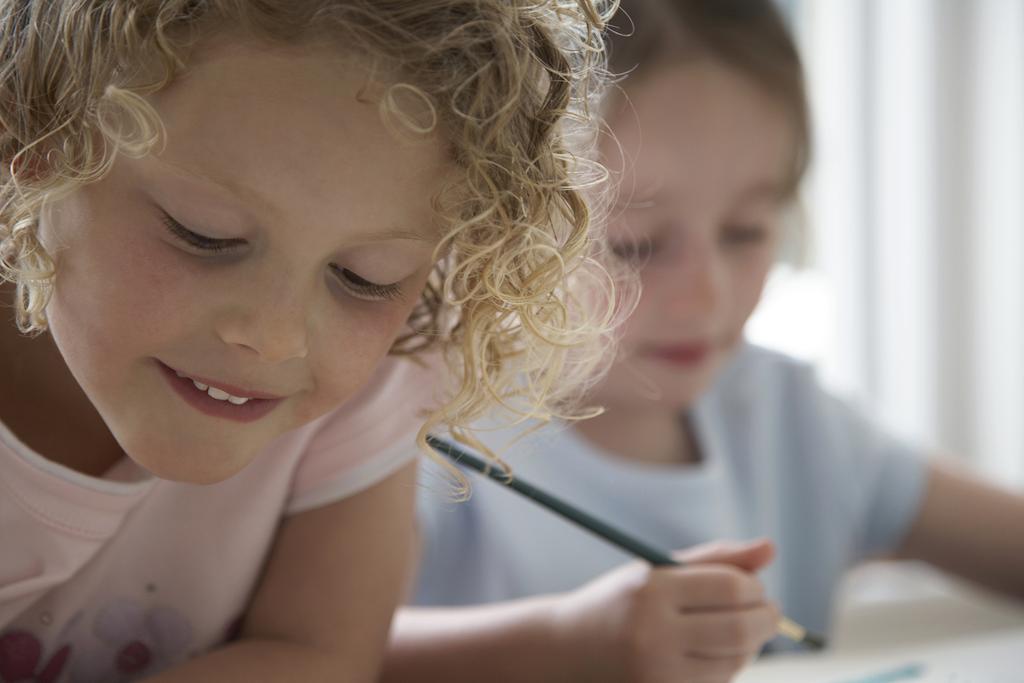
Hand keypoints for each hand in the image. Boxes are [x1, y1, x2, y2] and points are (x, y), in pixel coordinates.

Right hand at [552, 538, 778, 682]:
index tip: (756, 587)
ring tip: (740, 630)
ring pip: (734, 661)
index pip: (729, 587)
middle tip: (768, 611)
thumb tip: (772, 548)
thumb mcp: (658, 570)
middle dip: (766, 619)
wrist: (566, 650)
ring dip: (751, 645)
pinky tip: (716, 651)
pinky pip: (716, 681)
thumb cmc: (621, 602)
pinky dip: (729, 666)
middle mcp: (652, 631)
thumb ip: (716, 559)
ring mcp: (657, 671)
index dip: (755, 587)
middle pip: (739, 628)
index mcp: (651, 589)